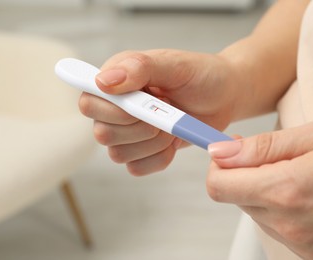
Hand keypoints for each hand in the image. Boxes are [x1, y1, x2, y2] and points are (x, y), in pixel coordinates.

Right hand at [79, 49, 238, 174]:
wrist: (224, 97)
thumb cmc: (201, 75)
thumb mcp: (175, 65)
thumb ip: (140, 68)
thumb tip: (102, 81)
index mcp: (116, 80)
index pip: (89, 102)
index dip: (112, 110)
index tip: (142, 103)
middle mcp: (116, 108)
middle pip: (102, 133)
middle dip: (140, 128)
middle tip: (165, 112)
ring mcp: (128, 133)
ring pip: (118, 154)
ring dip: (152, 143)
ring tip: (173, 124)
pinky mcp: (142, 152)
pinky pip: (137, 168)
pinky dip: (159, 157)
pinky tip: (173, 140)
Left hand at [207, 119, 312, 258]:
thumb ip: (261, 147)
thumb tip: (220, 152)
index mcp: (287, 191)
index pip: (219, 186)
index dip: (218, 164)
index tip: (227, 149)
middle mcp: (291, 226)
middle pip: (236, 198)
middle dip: (245, 174)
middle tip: (276, 156)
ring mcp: (303, 246)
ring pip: (257, 213)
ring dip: (266, 192)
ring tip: (302, 175)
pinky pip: (279, 229)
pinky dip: (284, 210)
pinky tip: (312, 196)